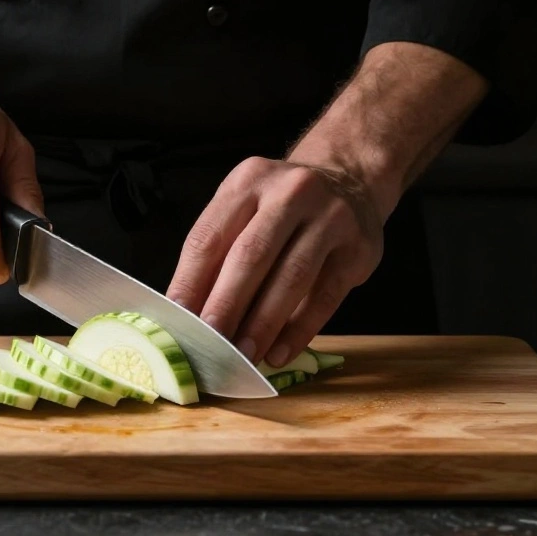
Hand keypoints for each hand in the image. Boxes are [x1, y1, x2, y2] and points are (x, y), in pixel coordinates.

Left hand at [166, 156, 384, 367]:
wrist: (350, 179)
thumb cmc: (282, 208)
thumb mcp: (246, 209)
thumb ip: (218, 252)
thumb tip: (187, 312)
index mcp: (248, 181)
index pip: (209, 237)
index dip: (189, 282)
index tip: (178, 320)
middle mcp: (290, 192)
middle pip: (250, 255)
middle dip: (226, 305)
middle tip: (210, 343)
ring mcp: (330, 217)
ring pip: (291, 277)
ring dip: (263, 323)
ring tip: (244, 355)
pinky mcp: (359, 248)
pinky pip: (326, 296)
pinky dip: (300, 330)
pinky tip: (279, 353)